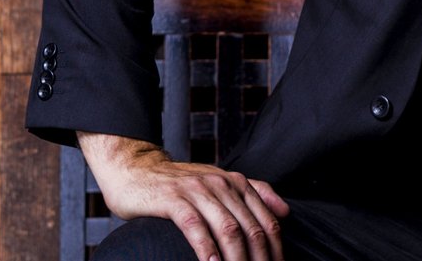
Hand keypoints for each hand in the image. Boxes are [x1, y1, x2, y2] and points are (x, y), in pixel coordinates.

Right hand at [78, 131, 289, 260]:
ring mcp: (197, 190)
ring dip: (238, 259)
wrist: (135, 170)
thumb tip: (285, 212)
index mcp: (237, 183)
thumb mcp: (219, 184)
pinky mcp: (173, 199)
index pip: (267, 221)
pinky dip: (207, 250)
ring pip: (228, 229)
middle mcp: (221, 184)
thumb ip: (254, 193)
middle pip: (252, 228)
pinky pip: (196, 227)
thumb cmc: (178, 185)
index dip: (276, 251)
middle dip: (260, 259)